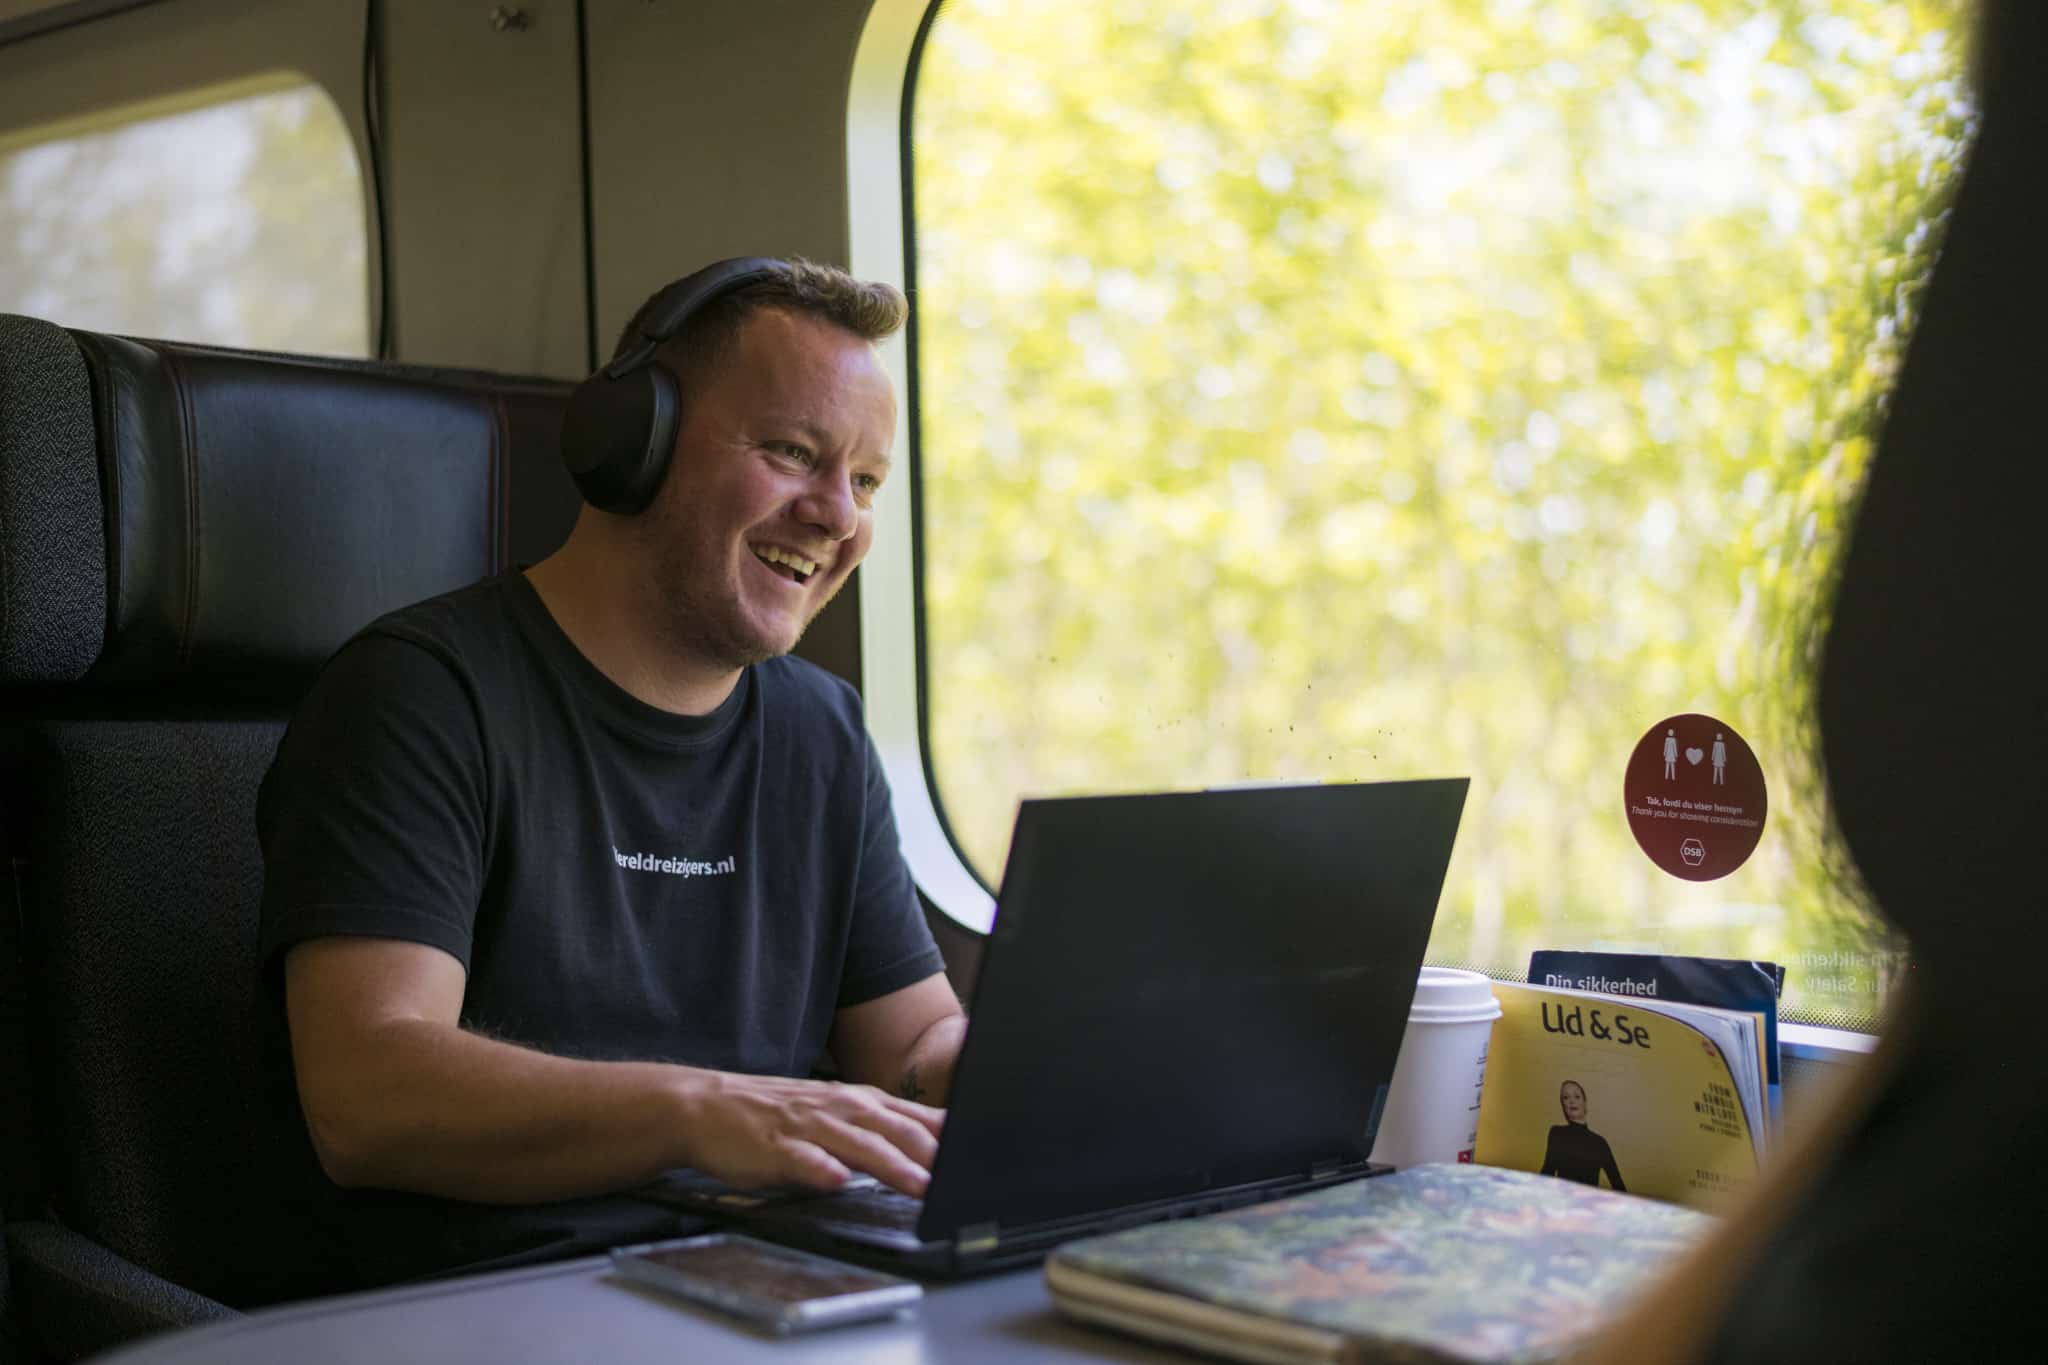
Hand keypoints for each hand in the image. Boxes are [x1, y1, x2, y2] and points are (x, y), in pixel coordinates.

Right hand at [674, 1071, 944, 1196]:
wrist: (706, 1105)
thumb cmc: (776, 1114)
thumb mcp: (835, 1110)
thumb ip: (878, 1125)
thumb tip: (932, 1142)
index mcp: (856, 1102)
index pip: (914, 1116)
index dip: (947, 1135)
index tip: (977, 1154)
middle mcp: (838, 1108)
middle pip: (894, 1130)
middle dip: (930, 1154)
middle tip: (960, 1177)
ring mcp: (807, 1126)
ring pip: (857, 1145)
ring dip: (891, 1165)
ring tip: (918, 1185)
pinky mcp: (774, 1146)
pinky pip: (801, 1158)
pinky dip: (821, 1168)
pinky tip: (836, 1179)